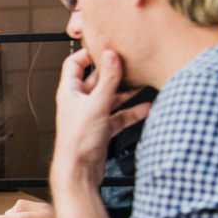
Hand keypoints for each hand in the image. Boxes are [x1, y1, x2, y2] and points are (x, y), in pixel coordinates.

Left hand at [52, 49, 151, 181]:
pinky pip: (118, 116)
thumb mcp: (96, 104)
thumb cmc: (77, 141)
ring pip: (111, 98)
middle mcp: (79, 102)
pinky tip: (147, 108)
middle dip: (115, 72)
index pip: (74, 63)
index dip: (88, 53)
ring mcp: (91, 115)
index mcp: (69, 92)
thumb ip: (107, 80)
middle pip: (97, 80)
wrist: (79, 171)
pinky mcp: (101, 129)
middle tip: (132, 63)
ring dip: (127, 92)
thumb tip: (111, 55)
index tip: (106, 45)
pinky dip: (131, 112)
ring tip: (144, 83)